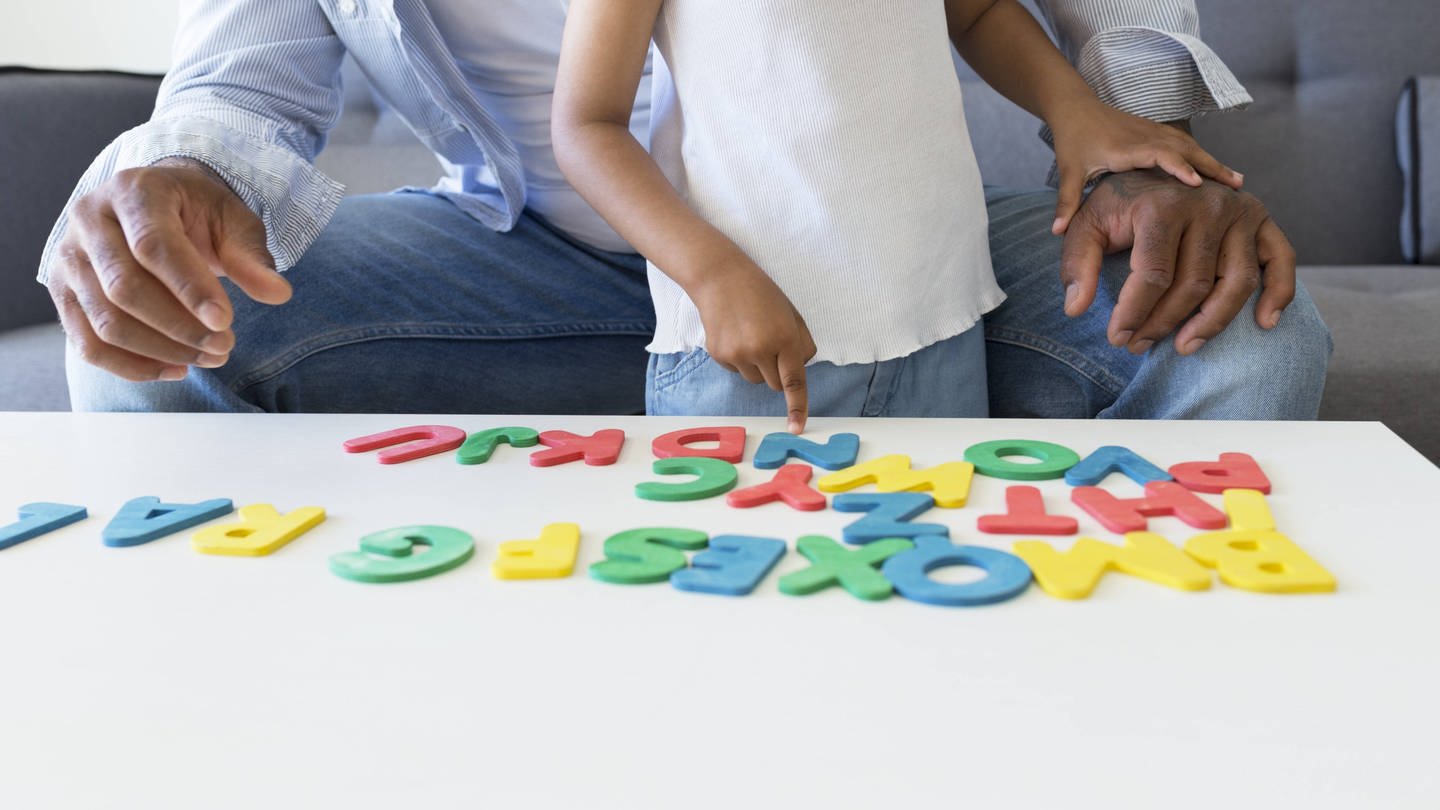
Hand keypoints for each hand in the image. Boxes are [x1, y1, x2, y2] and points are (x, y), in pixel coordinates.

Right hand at [46, 159, 291, 381]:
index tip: (225, 321)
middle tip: (225, 346)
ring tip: (208, 357)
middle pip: (124, 289)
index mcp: (134, 191)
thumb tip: (277, 293)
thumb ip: (251, 256)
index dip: (189, 288)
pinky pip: (88, 344)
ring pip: (104, 322)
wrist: (156, 205)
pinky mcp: (63, 292)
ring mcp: (69, 257)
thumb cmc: (197, 212)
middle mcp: (89, 219)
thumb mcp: (232, 221)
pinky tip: (176, 368)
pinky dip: (132, 367)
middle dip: (179, 327)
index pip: (153, 245)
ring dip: (161, 351)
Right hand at [689, 260, 816, 433]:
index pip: (794, 381)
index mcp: (784, 338)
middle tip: (771, 344)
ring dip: (758, 366)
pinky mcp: (719, 355)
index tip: (796, 427)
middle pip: (775, 385)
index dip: (797, 407)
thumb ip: (801, 344)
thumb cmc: (761, 293)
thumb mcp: (791, 314)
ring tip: (751, 335)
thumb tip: (799, 370)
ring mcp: (736, 354)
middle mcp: (759, 350)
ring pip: (755, 380)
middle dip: (778, 372)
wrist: (719, 278)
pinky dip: (740, 360)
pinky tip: (736, 335)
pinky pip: (737, 371)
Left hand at [1050, 103, 1243, 233]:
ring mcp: (1156, 131)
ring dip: (1213, 162)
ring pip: (1191, 146)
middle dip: (1210, 166)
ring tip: (1238, 182)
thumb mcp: (1069, 171)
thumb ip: (1067, 202)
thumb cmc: (1074, 141)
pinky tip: (1223, 175)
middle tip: (1236, 186)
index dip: (1177, 167)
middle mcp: (1146, 136)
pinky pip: (1188, 145)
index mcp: (1126, 147)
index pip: (1158, 154)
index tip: (1195, 184)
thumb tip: (1057, 232)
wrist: (1077, 108)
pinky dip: (1206, 158)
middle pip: (1184, 149)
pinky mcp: (1160, 132)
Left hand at [1059, 169, 1296, 354]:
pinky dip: (1279, 292)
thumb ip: (1077, 263)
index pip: (1153, 274)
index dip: (1134, 313)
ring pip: (1236, 281)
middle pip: (1193, 284)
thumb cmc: (1119, 204)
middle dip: (1163, 324)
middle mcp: (1207, 204)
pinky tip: (1264, 323)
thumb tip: (1075, 308)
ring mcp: (1240, 211)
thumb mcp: (1086, 224)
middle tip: (1138, 345)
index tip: (1117, 338)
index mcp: (1162, 204)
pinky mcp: (1262, 219)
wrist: (1155, 169)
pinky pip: (1281, 259)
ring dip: (1212, 322)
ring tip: (1184, 346)